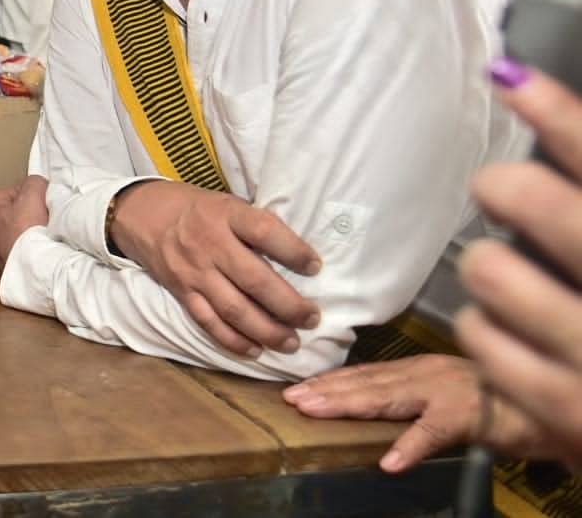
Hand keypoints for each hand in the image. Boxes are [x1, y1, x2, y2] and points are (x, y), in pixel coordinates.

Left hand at [0, 175, 49, 265]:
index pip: (11, 192)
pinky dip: (41, 246)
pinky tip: (50, 245)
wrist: (33, 267)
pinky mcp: (17, 264)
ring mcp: (5, 249)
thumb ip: (34, 182)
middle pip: (19, 212)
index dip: (30, 191)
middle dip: (34, 210)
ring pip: (25, 231)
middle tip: (48, 211)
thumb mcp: (33, 192)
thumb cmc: (27, 230)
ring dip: (39, 230)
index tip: (43, 194)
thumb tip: (39, 185)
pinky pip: (31, 249)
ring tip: (51, 230)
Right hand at [110, 180, 321, 357]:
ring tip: (292, 342)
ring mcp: (193, 271)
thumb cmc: (196, 208)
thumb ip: (254, 226)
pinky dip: (233, 340)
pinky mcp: (181, 292)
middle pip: (254, 280)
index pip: (265, 232)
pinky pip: (209, 322)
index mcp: (225, 214)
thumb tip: (298, 256)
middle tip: (312, 318)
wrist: (143, 214)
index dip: (294, 252)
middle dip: (289, 305)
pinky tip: (256, 350)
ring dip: (267, 330)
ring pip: (234, 309)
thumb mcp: (226, 203)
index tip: (315, 267)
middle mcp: (209, 244)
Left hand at [283, 355, 543, 471]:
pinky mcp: (467, 415)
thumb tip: (372, 406)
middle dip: (326, 390)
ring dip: (348, 404)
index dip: (330, 381)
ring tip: (315, 411)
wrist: (539, 401)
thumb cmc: (498, 400)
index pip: (365, 374)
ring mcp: (445, 391)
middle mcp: (425, 372)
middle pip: (367, 382)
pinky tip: (390, 462)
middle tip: (291, 398)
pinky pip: (434, 432)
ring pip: (388, 397)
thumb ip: (411, 398)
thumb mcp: (445, 393)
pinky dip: (410, 446)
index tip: (299, 387)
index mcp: (419, 369)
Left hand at [457, 63, 581, 471]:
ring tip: (523, 283)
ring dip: (492, 269)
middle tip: (506, 193)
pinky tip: (520, 337)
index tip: (510, 77)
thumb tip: (541, 107)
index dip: (557, 114)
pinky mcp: (565, 407)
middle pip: (529, 200)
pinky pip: (479, 336)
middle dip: (505, 186)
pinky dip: (487, 332)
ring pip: (486, 268)